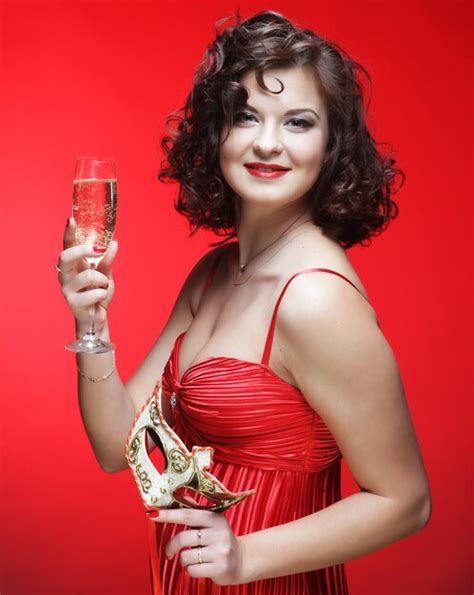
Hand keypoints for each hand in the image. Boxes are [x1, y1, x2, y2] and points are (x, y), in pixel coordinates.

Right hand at [57, 217, 117, 331]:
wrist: (97, 317)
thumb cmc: (98, 292)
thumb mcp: (106, 274)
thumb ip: (107, 260)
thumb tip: (113, 243)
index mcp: (73, 265)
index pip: (68, 245)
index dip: (68, 233)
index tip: (71, 220)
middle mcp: (65, 275)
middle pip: (66, 256)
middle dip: (83, 250)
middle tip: (98, 249)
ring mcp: (67, 288)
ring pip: (87, 276)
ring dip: (102, 279)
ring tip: (104, 285)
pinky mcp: (73, 302)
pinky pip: (94, 293)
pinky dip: (102, 293)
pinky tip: (100, 299)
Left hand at [152, 508, 246, 586]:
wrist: (241, 560)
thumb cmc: (220, 539)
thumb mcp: (211, 522)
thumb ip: (195, 510)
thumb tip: (180, 494)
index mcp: (215, 518)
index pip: (188, 515)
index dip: (169, 514)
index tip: (153, 514)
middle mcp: (219, 533)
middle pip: (184, 538)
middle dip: (171, 546)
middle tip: (169, 551)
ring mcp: (220, 551)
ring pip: (186, 556)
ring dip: (184, 560)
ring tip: (193, 558)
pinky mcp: (220, 568)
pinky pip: (192, 571)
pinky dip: (190, 571)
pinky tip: (200, 567)